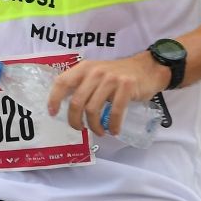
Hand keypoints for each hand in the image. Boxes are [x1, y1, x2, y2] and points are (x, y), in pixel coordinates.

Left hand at [46, 54, 166, 136]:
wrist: (147, 68)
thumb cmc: (117, 75)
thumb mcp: (96, 73)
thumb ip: (82, 85)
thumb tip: (66, 107)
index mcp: (84, 68)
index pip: (62, 82)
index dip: (54, 98)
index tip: (53, 113)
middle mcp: (95, 72)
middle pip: (77, 101)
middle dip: (75, 120)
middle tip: (80, 129)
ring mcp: (111, 79)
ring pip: (93, 109)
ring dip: (94, 126)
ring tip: (99, 132)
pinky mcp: (126, 87)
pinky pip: (115, 112)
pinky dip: (113, 125)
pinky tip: (113, 130)